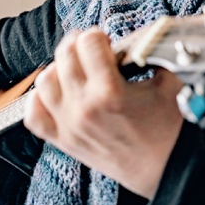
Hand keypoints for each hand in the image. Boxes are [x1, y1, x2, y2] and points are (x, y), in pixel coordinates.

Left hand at [24, 28, 183, 196]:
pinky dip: (39, 100)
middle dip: (79, 45)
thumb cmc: (170, 131)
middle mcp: (83, 108)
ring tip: (76, 69)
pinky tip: (57, 93)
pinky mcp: (65, 141)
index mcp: (110, 92)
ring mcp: (70, 126)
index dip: (98, 36)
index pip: (87, 42)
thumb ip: (152, 56)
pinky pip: (34, 115)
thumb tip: (139, 39)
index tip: (107, 41)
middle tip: (93, 49)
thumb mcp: (169, 83)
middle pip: (64, 57)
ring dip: (59, 68)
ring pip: (44, 82)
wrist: (167, 169)